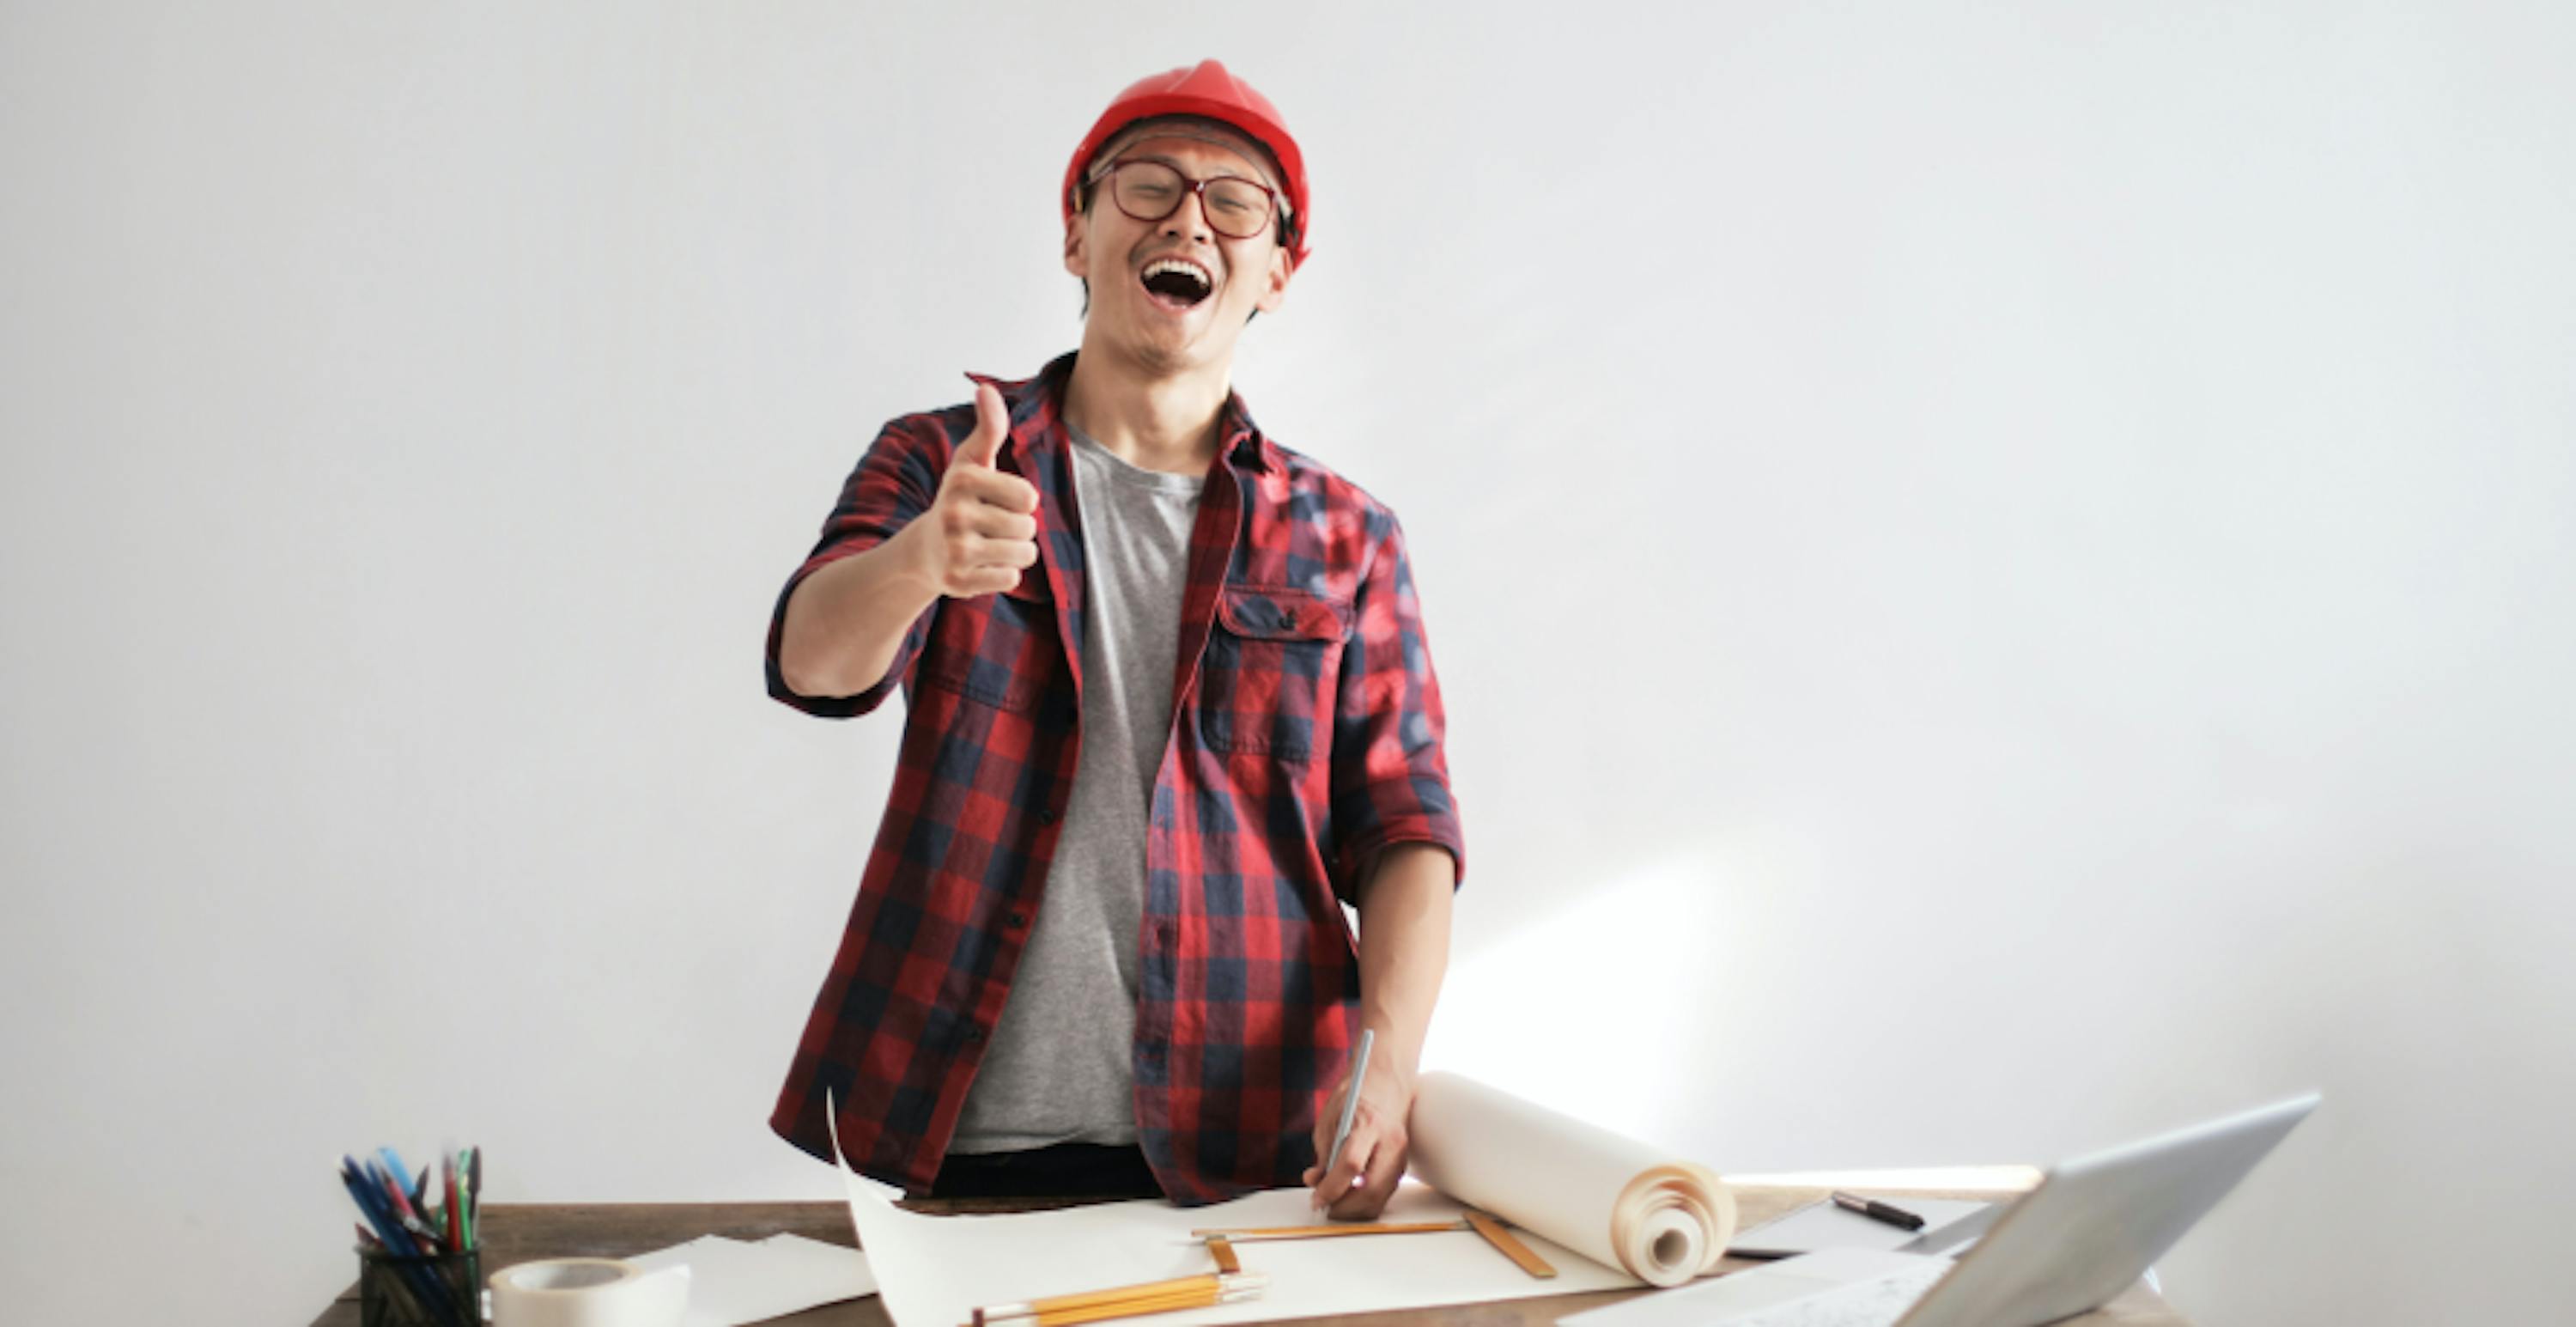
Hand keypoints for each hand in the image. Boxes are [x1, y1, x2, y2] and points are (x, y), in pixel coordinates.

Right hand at [913, 381, 1039, 597]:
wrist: (924, 551)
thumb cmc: (960, 500)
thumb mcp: (972, 461)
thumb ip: (989, 428)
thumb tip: (986, 387)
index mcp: (963, 480)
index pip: (1029, 497)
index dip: (1022, 501)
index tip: (1000, 501)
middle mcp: (955, 515)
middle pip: (1028, 527)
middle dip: (1020, 528)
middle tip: (992, 526)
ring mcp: (955, 551)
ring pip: (1024, 554)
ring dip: (1016, 552)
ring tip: (990, 545)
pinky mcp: (959, 582)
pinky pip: (1011, 579)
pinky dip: (1004, 574)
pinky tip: (982, 565)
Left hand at [1301, 1038, 1416, 1219]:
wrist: (1386, 1083)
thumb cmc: (1355, 1097)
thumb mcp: (1330, 1120)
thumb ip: (1322, 1154)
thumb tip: (1315, 1182)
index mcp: (1369, 1124)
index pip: (1351, 1166)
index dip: (1330, 1189)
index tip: (1316, 1199)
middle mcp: (1391, 1141)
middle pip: (1370, 1190)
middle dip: (1344, 1207)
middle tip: (1325, 1206)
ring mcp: (1401, 1154)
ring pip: (1380, 1198)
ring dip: (1355, 1208)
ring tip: (1335, 1202)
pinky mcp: (1403, 1164)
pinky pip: (1385, 1193)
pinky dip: (1366, 1200)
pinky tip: (1350, 1195)